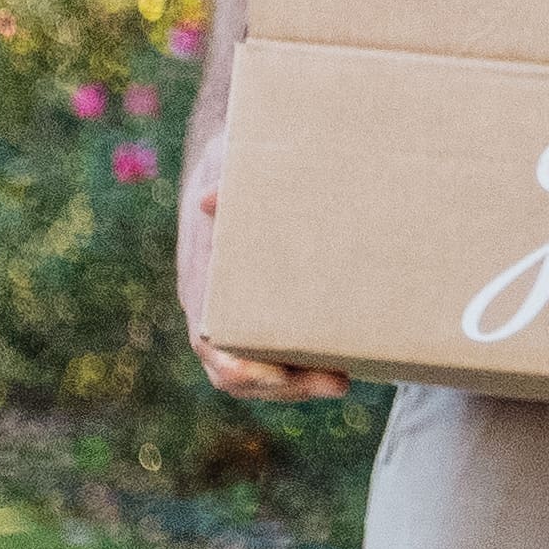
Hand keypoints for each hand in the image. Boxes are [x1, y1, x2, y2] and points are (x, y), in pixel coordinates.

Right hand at [176, 135, 350, 404]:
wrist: (228, 162)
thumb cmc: (234, 162)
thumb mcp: (229, 162)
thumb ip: (224, 181)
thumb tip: (211, 201)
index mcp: (202, 281)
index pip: (212, 344)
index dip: (243, 368)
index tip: (282, 373)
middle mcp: (214, 305)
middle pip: (237, 371)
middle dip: (285, 386)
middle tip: (339, 382)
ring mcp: (235, 311)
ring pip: (256, 368)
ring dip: (297, 381)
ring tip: (346, 377)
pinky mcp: (261, 307)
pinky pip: (274, 348)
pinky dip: (302, 360)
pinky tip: (345, 355)